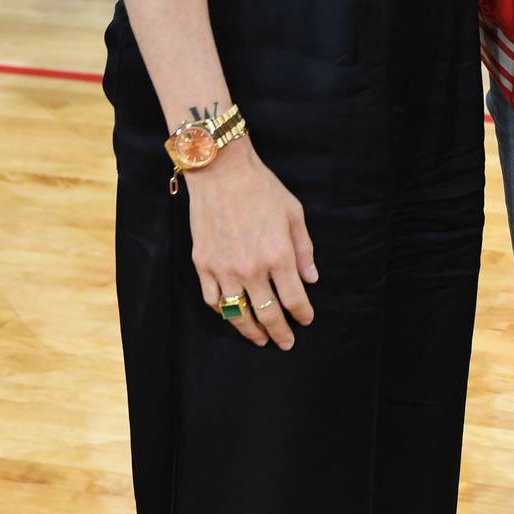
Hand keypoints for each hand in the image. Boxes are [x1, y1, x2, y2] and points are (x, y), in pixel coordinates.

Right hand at [186, 137, 316, 350]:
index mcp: (278, 255)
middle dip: (279, 332)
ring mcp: (225, 269)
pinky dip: (224, 311)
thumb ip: (304, 249)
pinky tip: (232, 314)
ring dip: (251, 330)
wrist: (221, 172)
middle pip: (267, 313)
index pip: (294, 298)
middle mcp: (252, 268)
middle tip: (285, 342)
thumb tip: (310, 279)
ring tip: (260, 338)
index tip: (306, 320)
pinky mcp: (203, 265)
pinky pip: (214, 299)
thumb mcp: (293, 213)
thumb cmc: (262, 188)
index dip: (302, 314)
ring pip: (238, 314)